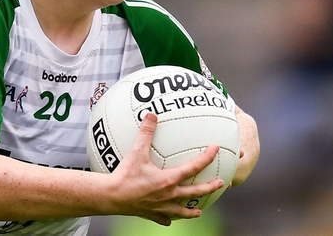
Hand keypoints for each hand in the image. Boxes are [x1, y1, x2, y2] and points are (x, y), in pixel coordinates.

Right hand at [107, 113, 223, 225]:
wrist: (112, 197)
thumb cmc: (124, 175)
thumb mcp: (136, 152)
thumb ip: (146, 133)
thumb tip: (152, 115)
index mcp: (169, 179)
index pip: (194, 167)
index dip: (207, 158)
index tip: (216, 150)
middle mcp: (169, 195)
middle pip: (195, 193)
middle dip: (210, 188)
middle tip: (221, 183)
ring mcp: (162, 207)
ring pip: (182, 211)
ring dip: (192, 211)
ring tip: (198, 211)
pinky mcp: (151, 214)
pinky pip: (164, 218)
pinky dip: (169, 218)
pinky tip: (169, 218)